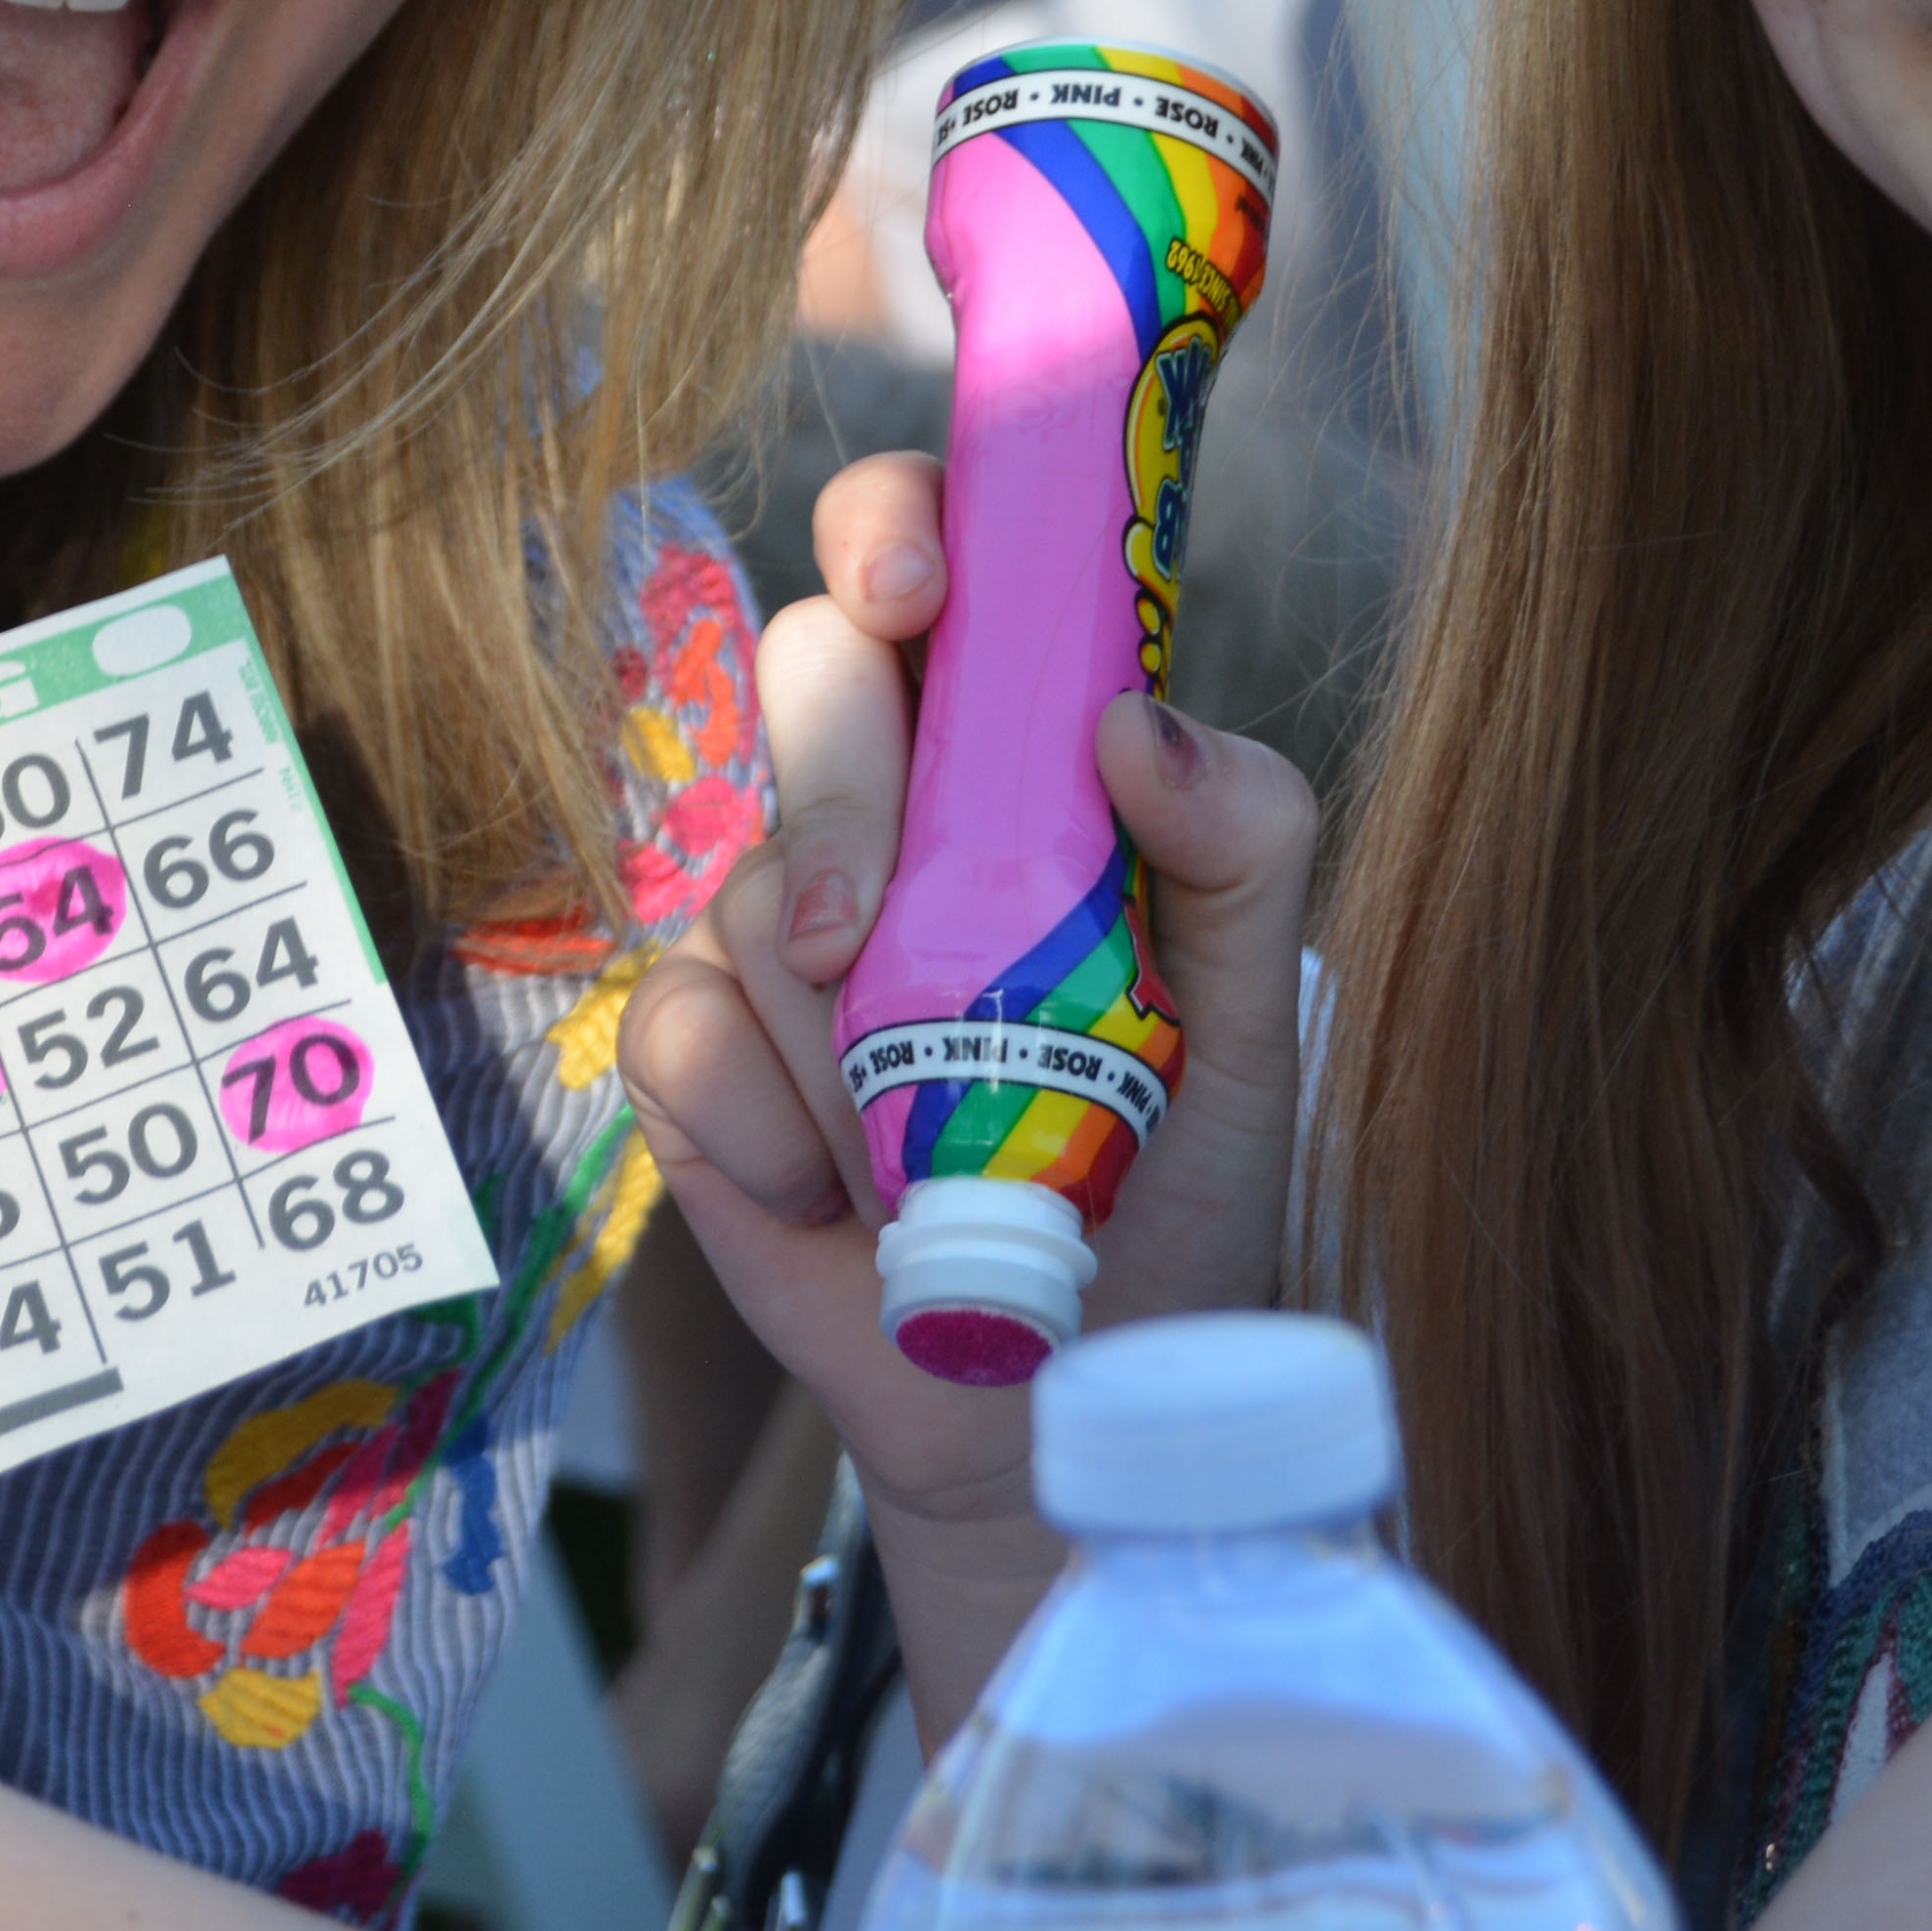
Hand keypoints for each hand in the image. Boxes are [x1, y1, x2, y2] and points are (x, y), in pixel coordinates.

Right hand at [613, 450, 1315, 1710]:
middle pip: (800, 674)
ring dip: (838, 1038)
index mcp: (1020, 750)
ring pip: (740, 881)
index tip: (915, 591)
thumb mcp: (1257, 1023)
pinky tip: (841, 1202)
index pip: (936, 561)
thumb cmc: (1175, 1183)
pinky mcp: (691, 1053)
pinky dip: (763, 1133)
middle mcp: (883, 809)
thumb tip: (1138, 720)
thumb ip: (1246, 852)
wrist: (1064, 1400)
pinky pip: (674, 1034)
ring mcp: (772, 928)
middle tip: (869, 934)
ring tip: (935, 1143)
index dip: (897, 530)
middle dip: (833, 797)